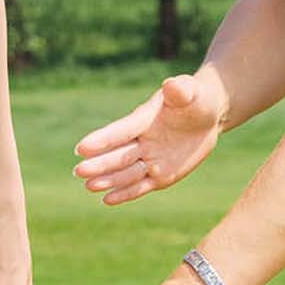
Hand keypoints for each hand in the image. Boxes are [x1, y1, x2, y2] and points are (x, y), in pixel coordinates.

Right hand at [73, 74, 223, 204]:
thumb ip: (180, 90)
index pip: (122, 131)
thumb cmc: (195, 99)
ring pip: (126, 172)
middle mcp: (142, 141)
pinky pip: (141, 186)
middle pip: (119, 155)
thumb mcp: (191, 92)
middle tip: (78, 171)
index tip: (82, 148)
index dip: (104, 140)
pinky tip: (107, 200)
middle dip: (100, 164)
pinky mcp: (160, 176)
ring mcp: (150, 159)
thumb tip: (172, 85)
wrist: (206, 116)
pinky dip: (125, 193)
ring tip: (89, 186)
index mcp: (144, 119)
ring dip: (108, 180)